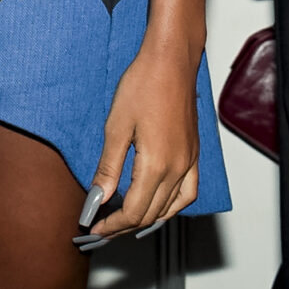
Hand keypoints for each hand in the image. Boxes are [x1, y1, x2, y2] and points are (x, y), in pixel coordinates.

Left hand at [81, 37, 201, 241]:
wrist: (170, 61)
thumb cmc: (143, 85)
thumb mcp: (116, 127)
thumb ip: (108, 168)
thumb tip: (97, 197)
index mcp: (156, 165)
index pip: (133, 211)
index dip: (112, 225)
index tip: (94, 227)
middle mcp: (178, 169)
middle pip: (151, 214)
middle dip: (124, 226)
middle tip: (102, 226)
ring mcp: (189, 162)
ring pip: (170, 208)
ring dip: (147, 219)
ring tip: (124, 221)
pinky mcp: (194, 154)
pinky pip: (188, 193)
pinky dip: (173, 207)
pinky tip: (159, 206)